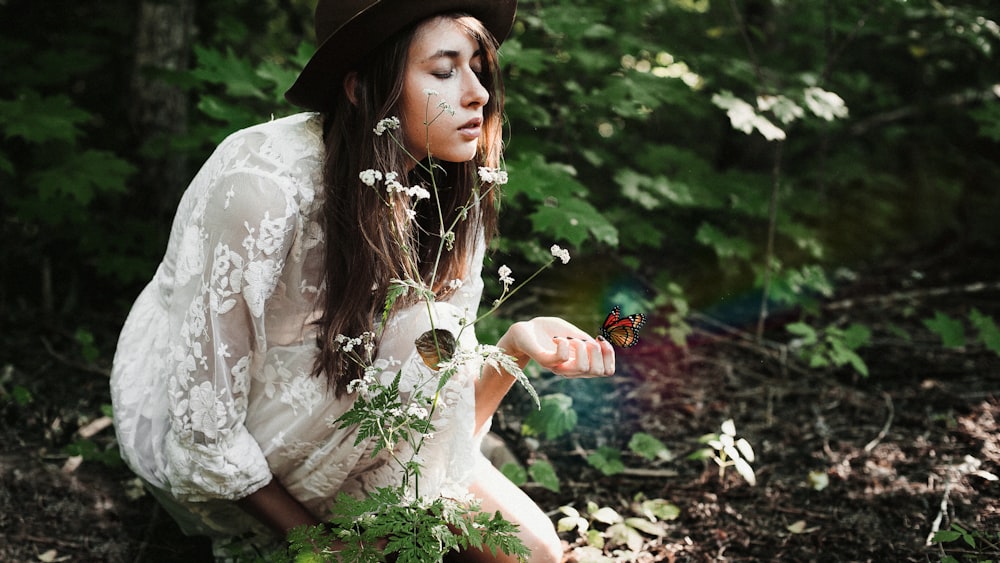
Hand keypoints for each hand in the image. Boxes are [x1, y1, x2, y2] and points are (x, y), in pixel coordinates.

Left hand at [498, 317, 614, 377]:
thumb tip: (602, 345)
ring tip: (569, 338)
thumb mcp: (572, 332)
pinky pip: (560, 359)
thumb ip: (586, 340)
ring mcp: (557, 366)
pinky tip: (557, 338)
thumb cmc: (548, 331)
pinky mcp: (543, 360)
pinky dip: (563, 345)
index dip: (610, 355)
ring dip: (581, 347)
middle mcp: (570, 369)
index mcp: (580, 363)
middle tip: (584, 339)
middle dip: (597, 351)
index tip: (600, 340)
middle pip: (598, 372)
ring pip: (583, 368)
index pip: (606, 371)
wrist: (523, 331)